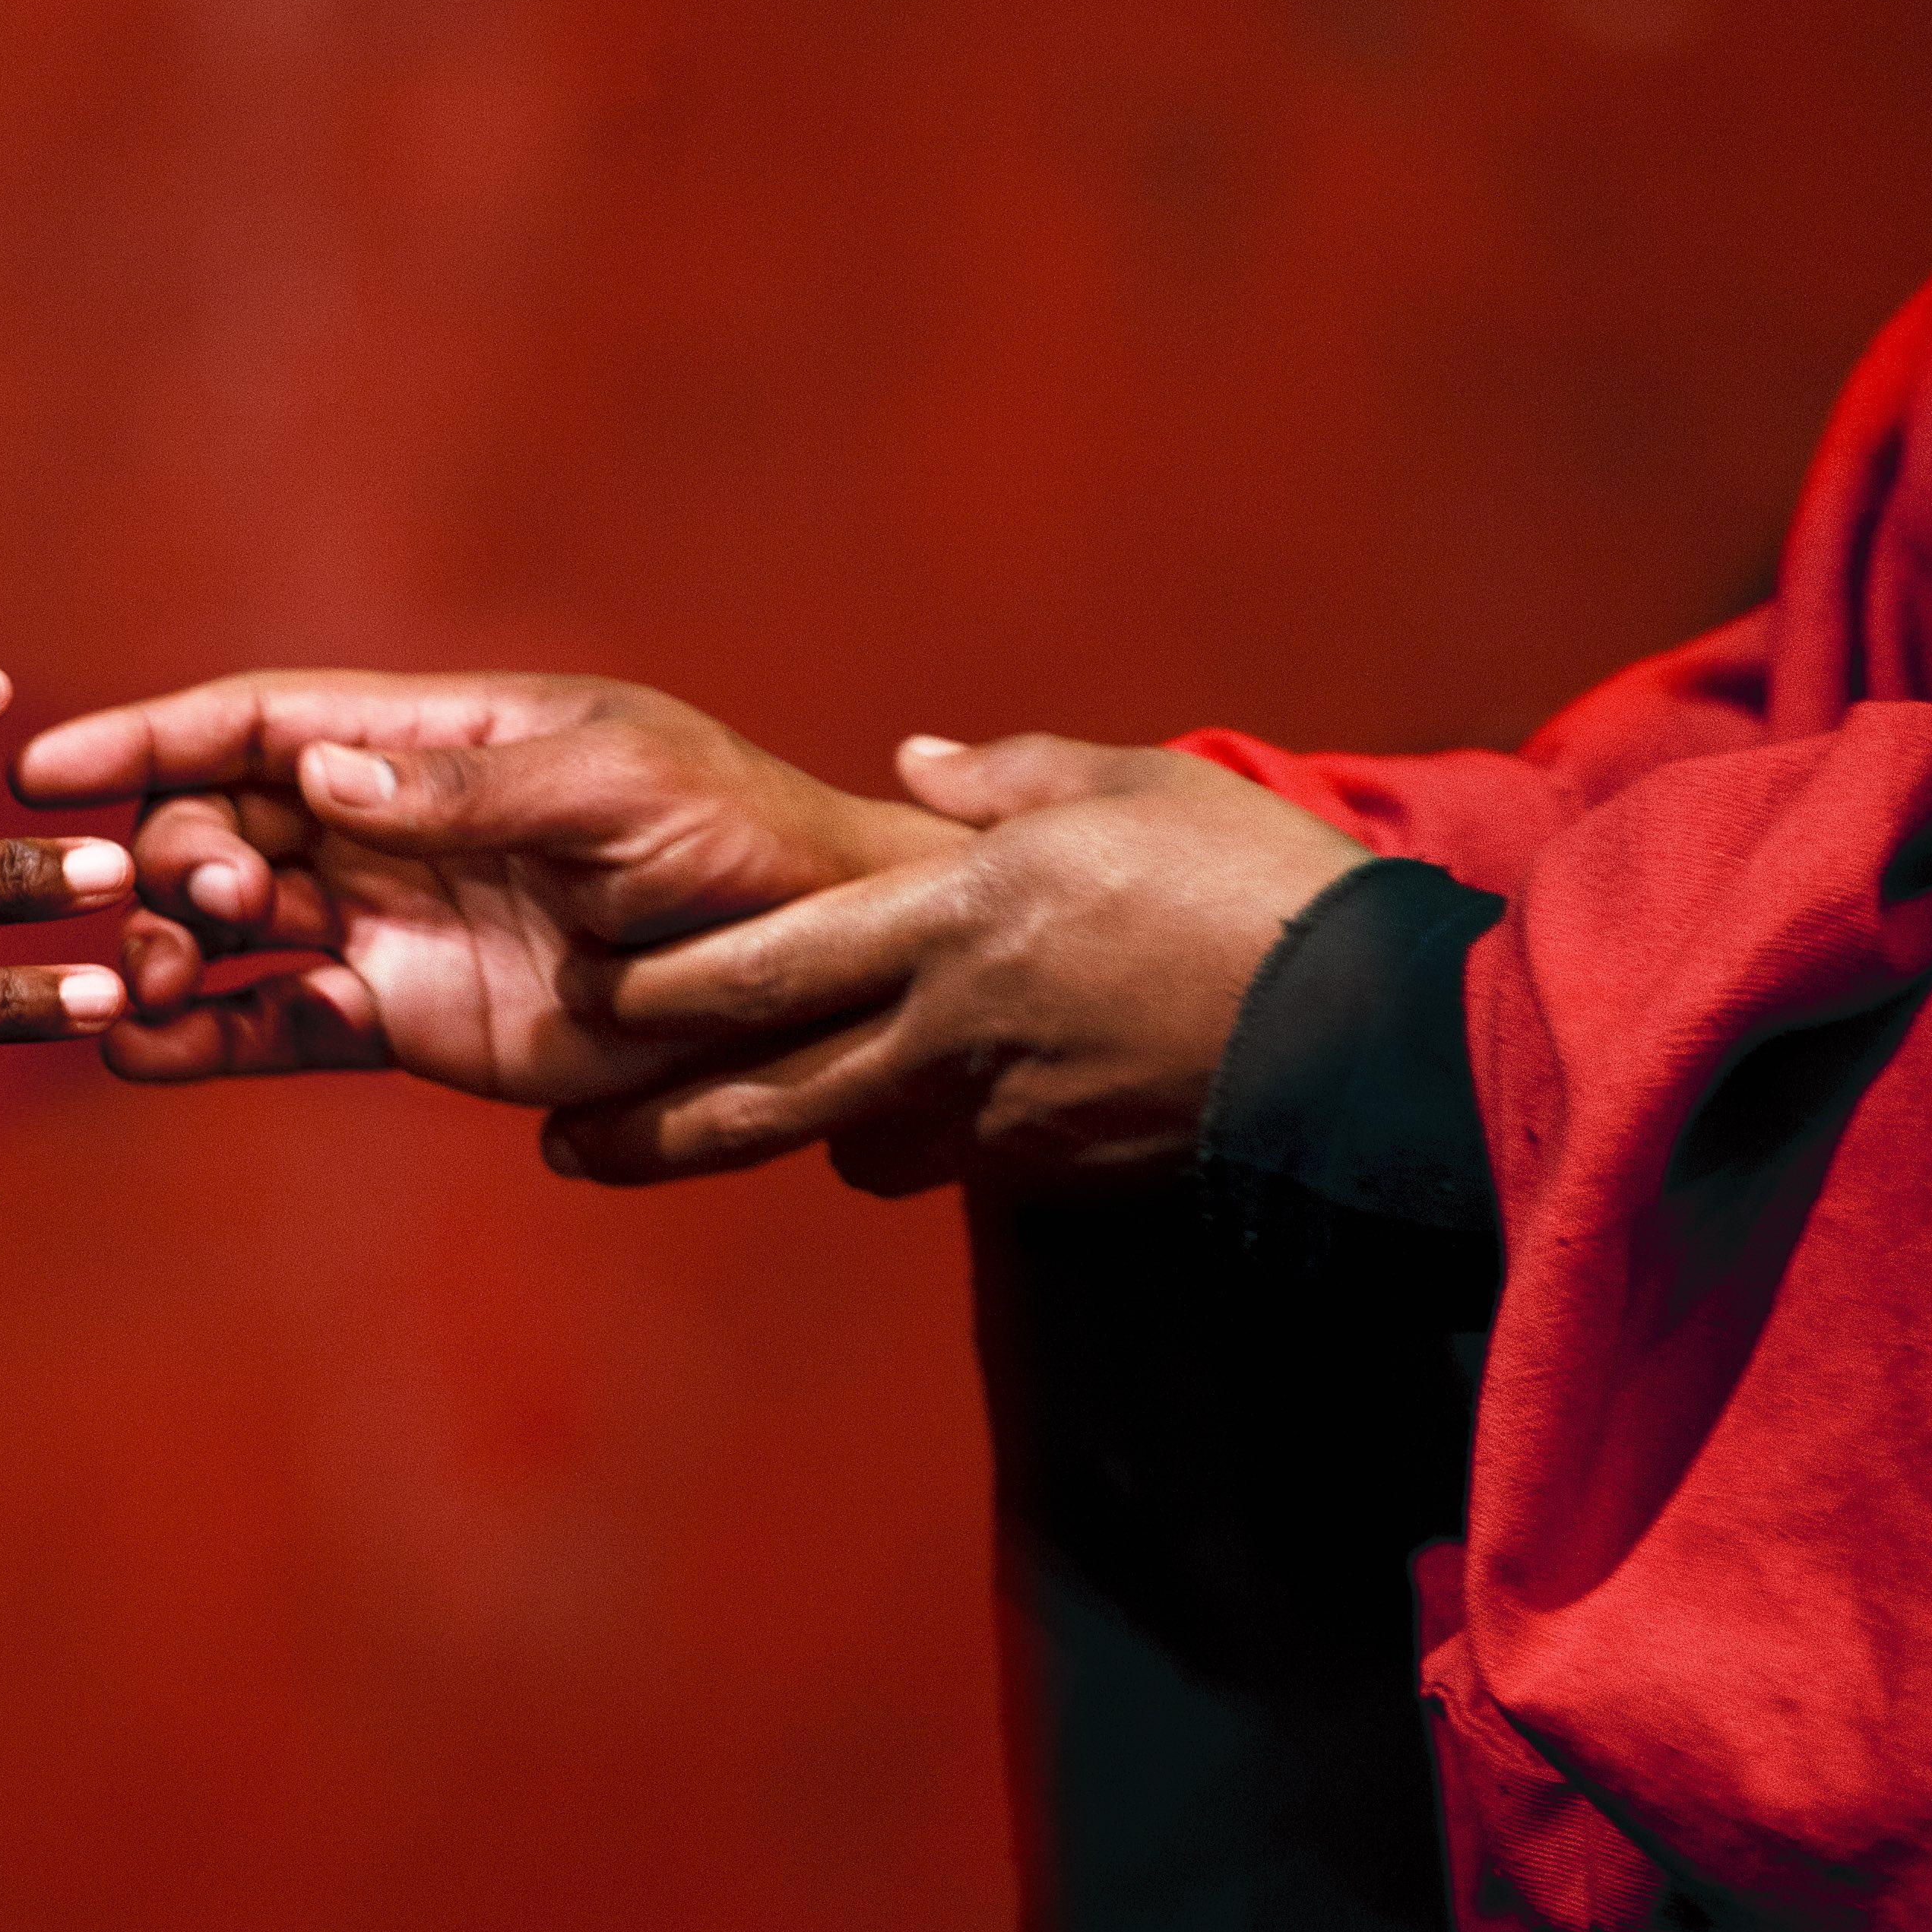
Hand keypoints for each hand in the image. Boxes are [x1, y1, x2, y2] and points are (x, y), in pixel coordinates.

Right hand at [9, 669, 963, 1102]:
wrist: (819, 982)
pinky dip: (207, 1043)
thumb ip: (474, 790)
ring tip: (145, 994)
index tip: (49, 767)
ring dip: (169, 953)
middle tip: (187, 907)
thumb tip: (322, 778)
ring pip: (233, 932)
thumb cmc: (743, 845)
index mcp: (436, 738)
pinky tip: (147, 1055)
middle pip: (224, 824)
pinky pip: (281, 1030)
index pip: (261, 721)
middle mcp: (393, 826)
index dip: (150, 737)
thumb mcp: (623, 790)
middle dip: (168, 857)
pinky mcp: (408, 1024)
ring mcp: (393, 928)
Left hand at [546, 735, 1367, 1193]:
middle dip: (652, 1128)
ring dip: (775, 1143)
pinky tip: (884, 1128)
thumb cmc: (1250, 884)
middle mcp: (949, 1032)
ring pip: (843, 1146)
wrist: (1367, 1032)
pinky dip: (902, 1145)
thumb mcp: (1127, 786)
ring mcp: (997, 1115)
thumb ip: (1004, 778)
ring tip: (690, 1146)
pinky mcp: (1051, 1169)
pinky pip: (940, 1164)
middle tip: (564, 1147)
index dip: (660, 992)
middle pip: (761, 1098)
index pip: (763, 968)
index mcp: (950, 923)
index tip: (589, 997)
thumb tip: (919, 762)